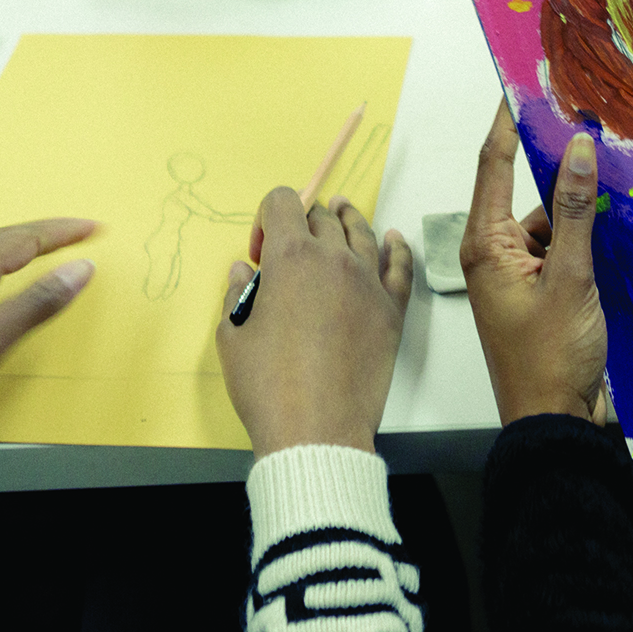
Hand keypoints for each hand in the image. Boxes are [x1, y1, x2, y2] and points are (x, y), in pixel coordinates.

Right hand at [217, 189, 411, 457]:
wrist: (316, 428)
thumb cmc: (266, 385)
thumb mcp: (232, 336)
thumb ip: (236, 294)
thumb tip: (243, 269)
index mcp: (291, 257)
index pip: (282, 202)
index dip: (266, 219)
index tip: (260, 254)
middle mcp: (334, 258)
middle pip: (321, 218)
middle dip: (303, 223)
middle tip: (292, 250)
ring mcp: (369, 281)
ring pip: (362, 233)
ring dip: (347, 219)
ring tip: (341, 212)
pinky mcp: (392, 308)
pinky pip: (400, 265)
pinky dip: (397, 246)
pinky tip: (393, 238)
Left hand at [462, 103, 608, 425]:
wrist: (554, 422)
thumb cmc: (551, 355)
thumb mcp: (569, 276)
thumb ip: (575, 210)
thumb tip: (577, 146)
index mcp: (485, 244)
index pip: (492, 163)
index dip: (507, 120)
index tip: (521, 81)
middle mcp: (494, 253)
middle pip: (524, 189)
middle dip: (557, 162)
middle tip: (592, 121)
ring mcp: (518, 274)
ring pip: (550, 220)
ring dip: (578, 205)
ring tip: (618, 172)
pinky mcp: (541, 292)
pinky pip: (561, 248)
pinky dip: (585, 236)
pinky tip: (619, 222)